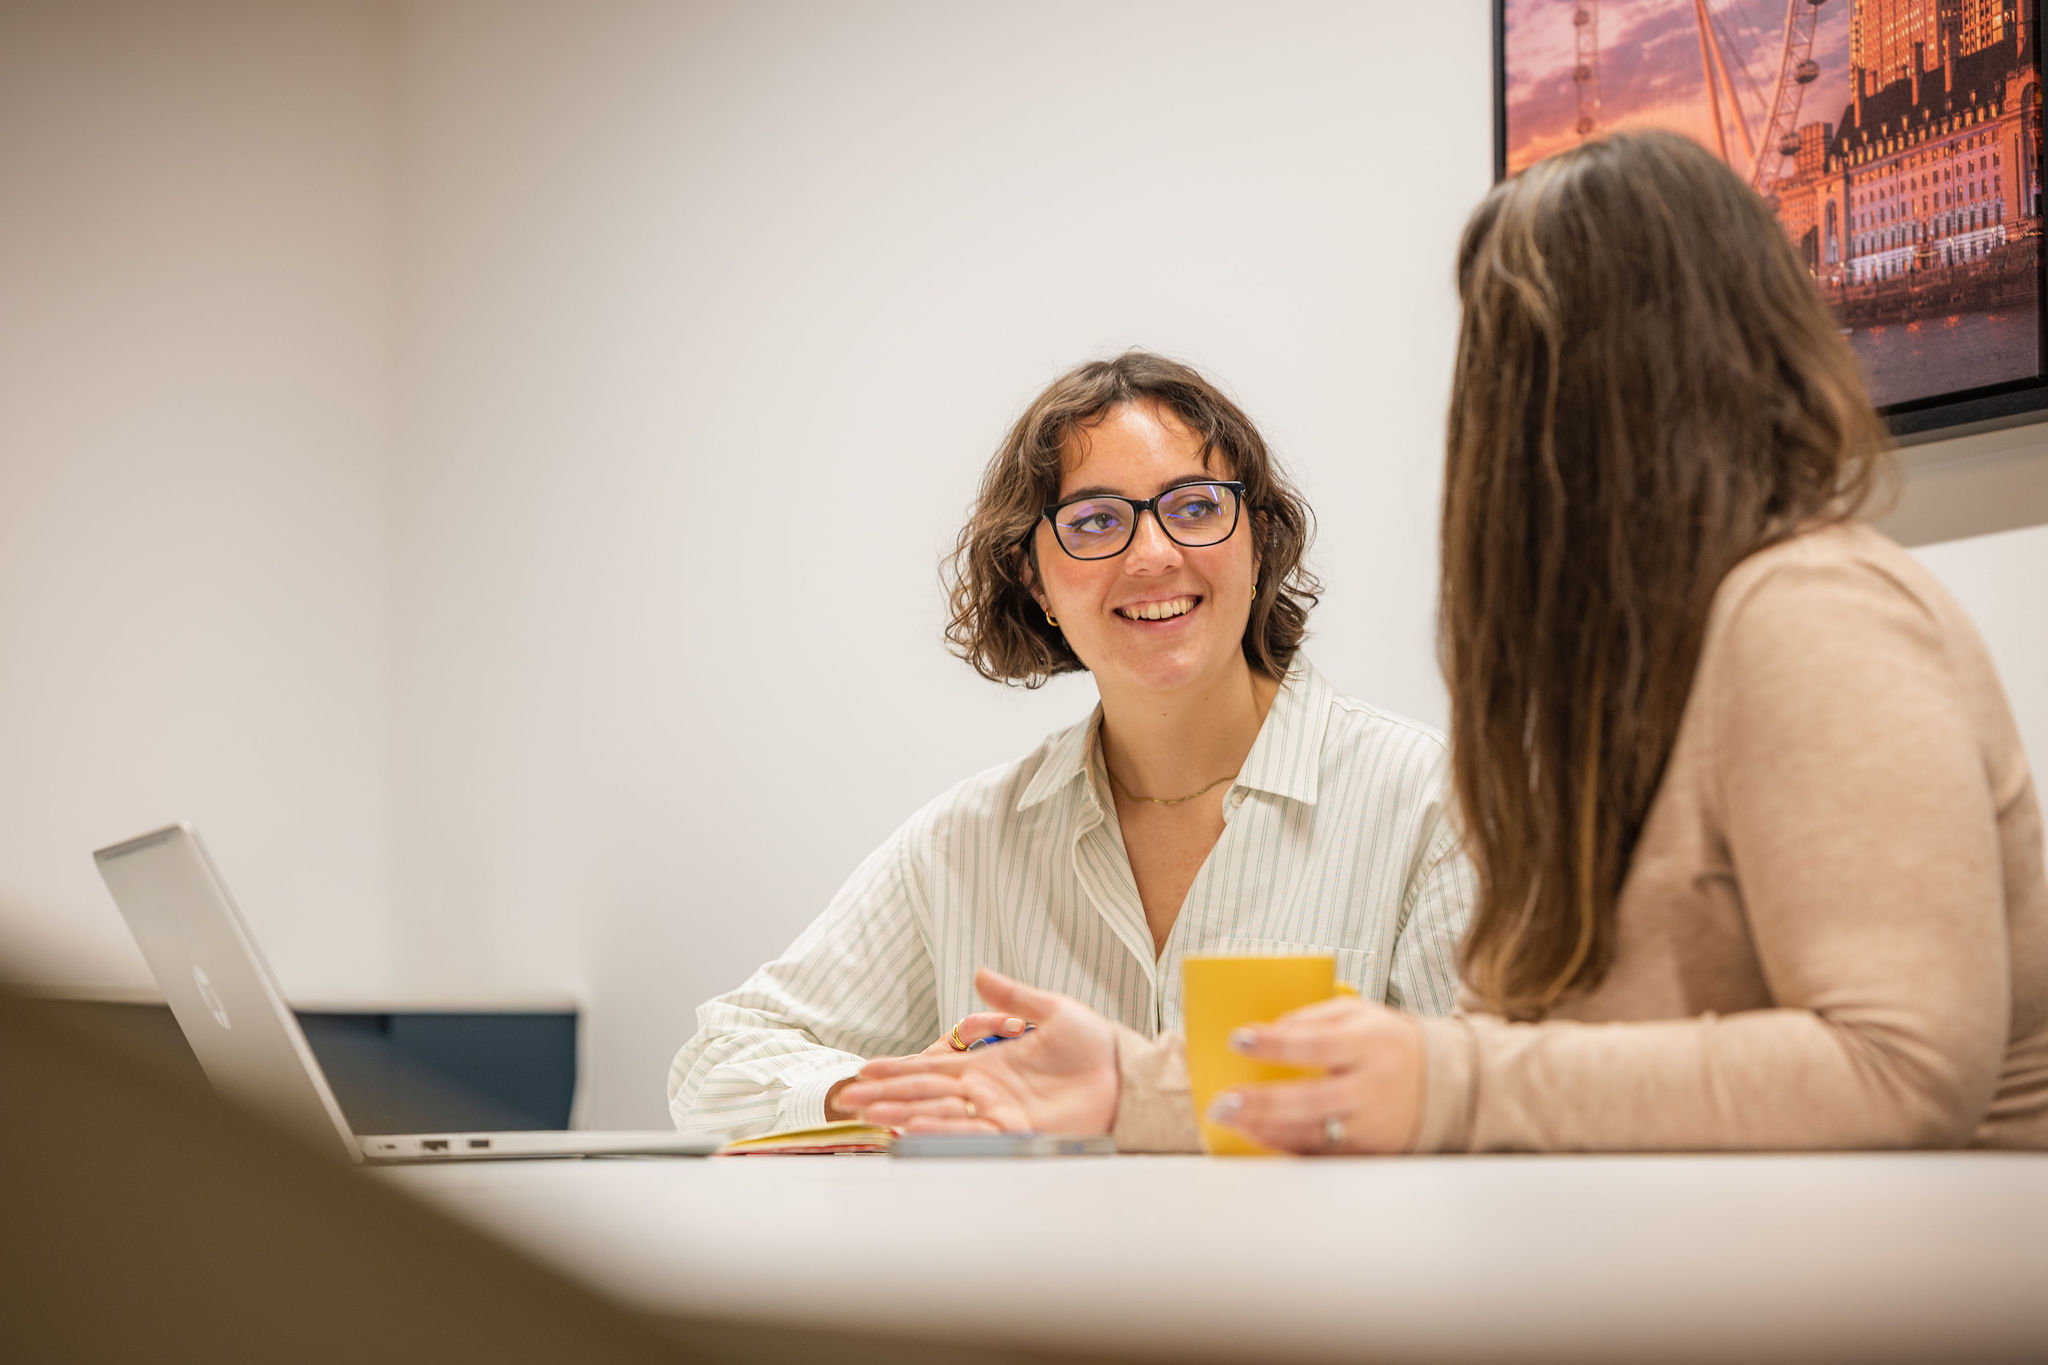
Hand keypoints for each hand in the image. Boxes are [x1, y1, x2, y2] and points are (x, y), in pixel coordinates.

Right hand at [837, 968, 1117, 1133]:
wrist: (1128, 1074)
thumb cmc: (1096, 1044)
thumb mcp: (1052, 1010)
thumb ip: (1014, 997)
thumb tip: (980, 973)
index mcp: (989, 1064)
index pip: (933, 1067)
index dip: (898, 1069)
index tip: (865, 1070)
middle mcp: (987, 1091)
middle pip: (927, 1093)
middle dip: (887, 1095)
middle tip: (850, 1099)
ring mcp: (1000, 1113)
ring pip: (942, 1113)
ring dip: (906, 1113)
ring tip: (873, 1114)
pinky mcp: (1019, 1132)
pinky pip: (974, 1132)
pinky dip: (943, 1130)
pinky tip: (916, 1126)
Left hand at [1205, 995, 1422, 1154]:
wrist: (1444, 1085)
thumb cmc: (1386, 1043)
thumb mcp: (1358, 1014)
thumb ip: (1313, 1018)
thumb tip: (1269, 1032)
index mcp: (1369, 1044)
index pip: (1318, 1044)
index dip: (1277, 1044)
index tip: (1239, 1039)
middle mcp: (1371, 1088)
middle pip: (1312, 1100)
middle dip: (1263, 1102)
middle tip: (1223, 1101)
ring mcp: (1370, 1125)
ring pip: (1313, 1134)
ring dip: (1266, 1128)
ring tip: (1229, 1117)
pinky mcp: (1367, 1152)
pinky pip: (1320, 1155)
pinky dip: (1285, 1146)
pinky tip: (1256, 1134)